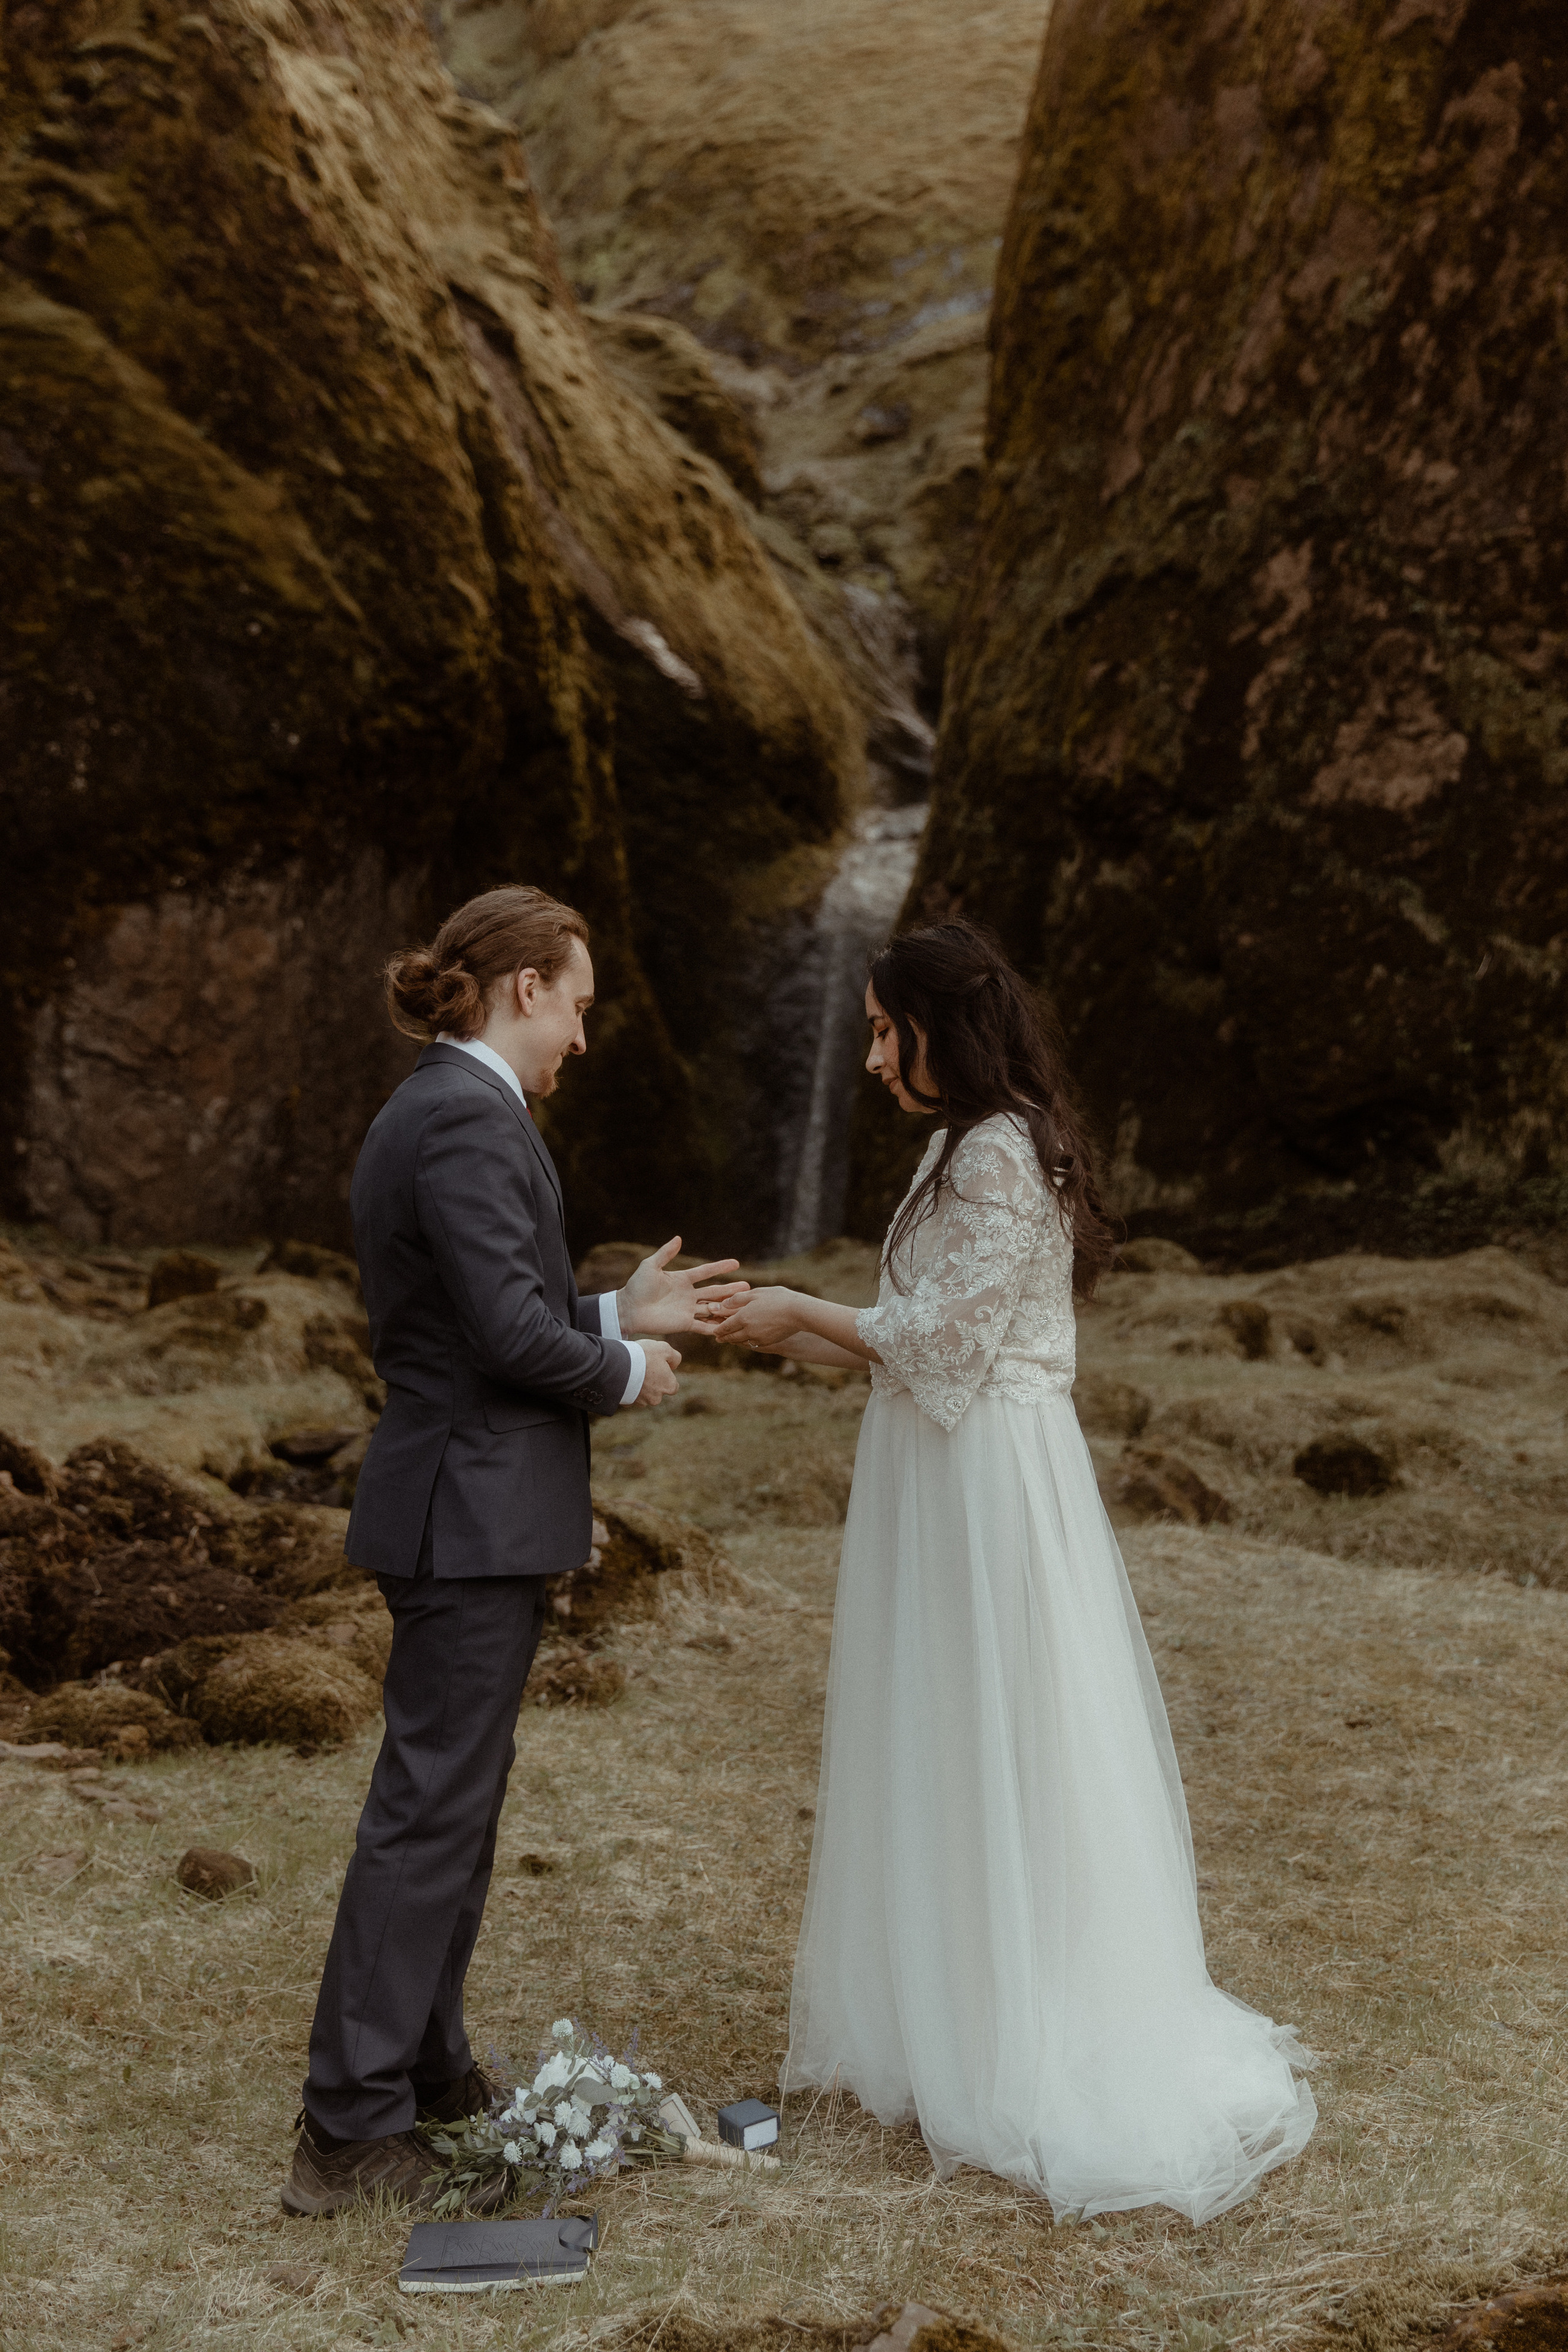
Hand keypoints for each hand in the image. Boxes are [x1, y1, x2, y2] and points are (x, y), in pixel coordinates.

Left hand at [617, 1236, 749, 1336]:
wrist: (629, 1309)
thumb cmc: (637, 1286)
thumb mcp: (650, 1266)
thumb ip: (665, 1253)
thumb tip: (678, 1238)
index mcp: (682, 1280)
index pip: (705, 1272)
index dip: (720, 1267)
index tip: (736, 1263)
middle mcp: (688, 1294)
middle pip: (714, 1291)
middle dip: (730, 1289)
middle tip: (747, 1287)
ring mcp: (687, 1310)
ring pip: (712, 1308)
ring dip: (727, 1307)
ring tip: (743, 1306)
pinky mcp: (684, 1323)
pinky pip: (703, 1326)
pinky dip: (715, 1327)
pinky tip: (728, 1327)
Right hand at [628, 1336, 680, 1406]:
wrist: (617, 1365)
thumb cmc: (643, 1355)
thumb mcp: (664, 1348)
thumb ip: (674, 1357)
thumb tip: (674, 1365)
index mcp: (669, 1386)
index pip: (673, 1385)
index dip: (666, 1375)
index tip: (657, 1366)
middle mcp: (657, 1398)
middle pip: (657, 1390)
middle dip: (652, 1381)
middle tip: (643, 1367)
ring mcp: (641, 1402)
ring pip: (643, 1394)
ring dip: (639, 1385)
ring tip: (632, 1371)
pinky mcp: (627, 1402)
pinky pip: (629, 1395)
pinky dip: (628, 1388)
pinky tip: (624, 1377)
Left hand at [707, 1286, 808, 1352]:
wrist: (799, 1313)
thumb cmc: (778, 1298)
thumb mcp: (756, 1293)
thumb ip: (738, 1299)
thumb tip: (723, 1304)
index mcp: (743, 1317)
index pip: (725, 1326)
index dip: (718, 1328)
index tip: (713, 1330)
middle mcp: (748, 1330)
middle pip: (731, 1336)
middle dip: (723, 1337)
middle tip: (718, 1337)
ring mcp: (758, 1338)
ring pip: (741, 1342)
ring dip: (733, 1340)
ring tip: (730, 1339)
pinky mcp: (768, 1343)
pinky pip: (752, 1344)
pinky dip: (746, 1342)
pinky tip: (746, 1339)